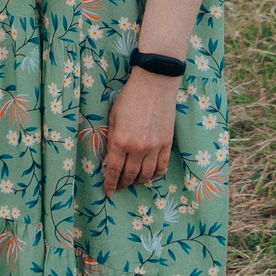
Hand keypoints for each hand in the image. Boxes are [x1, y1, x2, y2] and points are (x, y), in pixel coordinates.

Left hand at [101, 72, 176, 191]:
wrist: (154, 84)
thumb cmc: (129, 98)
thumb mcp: (113, 117)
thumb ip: (111, 139)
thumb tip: (110, 159)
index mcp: (120, 141)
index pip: (113, 170)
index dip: (110, 183)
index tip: (108, 191)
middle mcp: (137, 148)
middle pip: (130, 175)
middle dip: (122, 184)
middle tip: (119, 187)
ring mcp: (154, 147)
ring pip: (146, 175)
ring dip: (138, 181)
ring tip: (133, 182)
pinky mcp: (167, 144)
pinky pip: (161, 167)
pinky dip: (155, 175)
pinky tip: (149, 175)